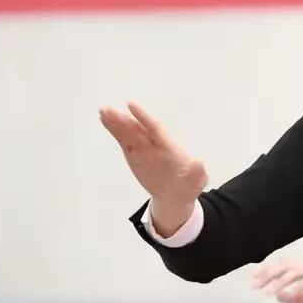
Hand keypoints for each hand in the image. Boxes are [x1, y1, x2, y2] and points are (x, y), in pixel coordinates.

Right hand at [99, 102, 206, 229]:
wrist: (174, 195)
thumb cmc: (187, 186)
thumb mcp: (195, 182)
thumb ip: (196, 173)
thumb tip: (200, 163)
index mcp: (169, 147)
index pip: (155, 129)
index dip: (144, 119)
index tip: (132, 106)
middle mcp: (154, 144)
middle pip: (138, 129)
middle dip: (124, 120)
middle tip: (109, 110)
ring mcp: (143, 148)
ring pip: (128, 132)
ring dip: (115, 122)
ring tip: (103, 112)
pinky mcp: (133, 153)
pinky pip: (123, 140)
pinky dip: (114, 130)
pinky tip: (104, 120)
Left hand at [252, 260, 302, 302]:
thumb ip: (302, 298)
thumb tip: (281, 297)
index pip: (287, 269)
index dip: (270, 273)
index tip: (256, 282)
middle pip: (287, 266)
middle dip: (269, 275)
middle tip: (254, 286)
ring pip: (294, 271)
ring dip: (278, 281)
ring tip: (267, 293)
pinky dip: (295, 287)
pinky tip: (284, 296)